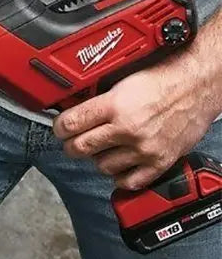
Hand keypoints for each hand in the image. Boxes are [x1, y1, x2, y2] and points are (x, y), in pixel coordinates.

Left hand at [53, 54, 220, 189]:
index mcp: (115, 105)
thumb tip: (74, 105)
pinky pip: (129, 181)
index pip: (69, 124)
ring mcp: (144, 148)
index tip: (60, 128)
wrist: (199, 84)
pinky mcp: (160, 162)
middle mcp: (127, 129)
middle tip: (73, 141)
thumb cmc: (165, 77)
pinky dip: (120, 175)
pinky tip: (120, 163)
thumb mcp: (124, 79)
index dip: (59, 127)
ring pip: (101, 166)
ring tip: (103, 148)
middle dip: (71, 144)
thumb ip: (99, 97)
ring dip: (98, 158)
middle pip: (80, 148)